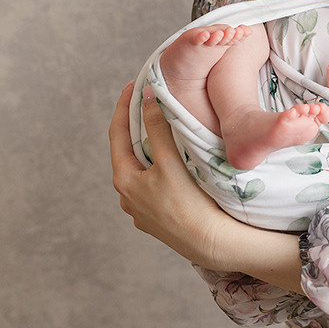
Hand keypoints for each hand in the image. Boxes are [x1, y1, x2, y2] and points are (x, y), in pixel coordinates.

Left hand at [109, 81, 231, 266]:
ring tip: (165, 129)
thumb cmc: (189, 203)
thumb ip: (157, 127)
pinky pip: (155, 184)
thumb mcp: (170, 160)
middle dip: (138, 125)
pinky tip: (177, 163)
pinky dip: (161, 167)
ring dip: (151, 147)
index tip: (133, 84)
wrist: (211, 243)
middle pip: (129, 151)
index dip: (124, 106)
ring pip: (143, 168)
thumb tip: (147, 96)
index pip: (117, 133)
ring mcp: (142, 209)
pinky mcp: (158, 218)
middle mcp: (127, 196)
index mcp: (124, 179)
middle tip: (151, 102)